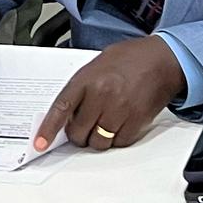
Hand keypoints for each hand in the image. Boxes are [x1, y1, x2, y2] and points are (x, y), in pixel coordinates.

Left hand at [34, 36, 186, 152]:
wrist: (163, 59)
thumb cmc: (130, 59)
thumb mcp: (97, 65)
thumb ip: (81, 87)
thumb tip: (67, 113)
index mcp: (87, 79)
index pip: (61, 109)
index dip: (48, 129)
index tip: (39, 143)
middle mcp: (102, 95)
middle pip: (79, 132)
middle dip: (78, 135)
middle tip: (83, 128)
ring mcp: (120, 110)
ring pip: (99, 142)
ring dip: (97, 139)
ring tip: (103, 124)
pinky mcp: (137, 121)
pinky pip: (119, 142)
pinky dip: (116, 139)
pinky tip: (119, 124)